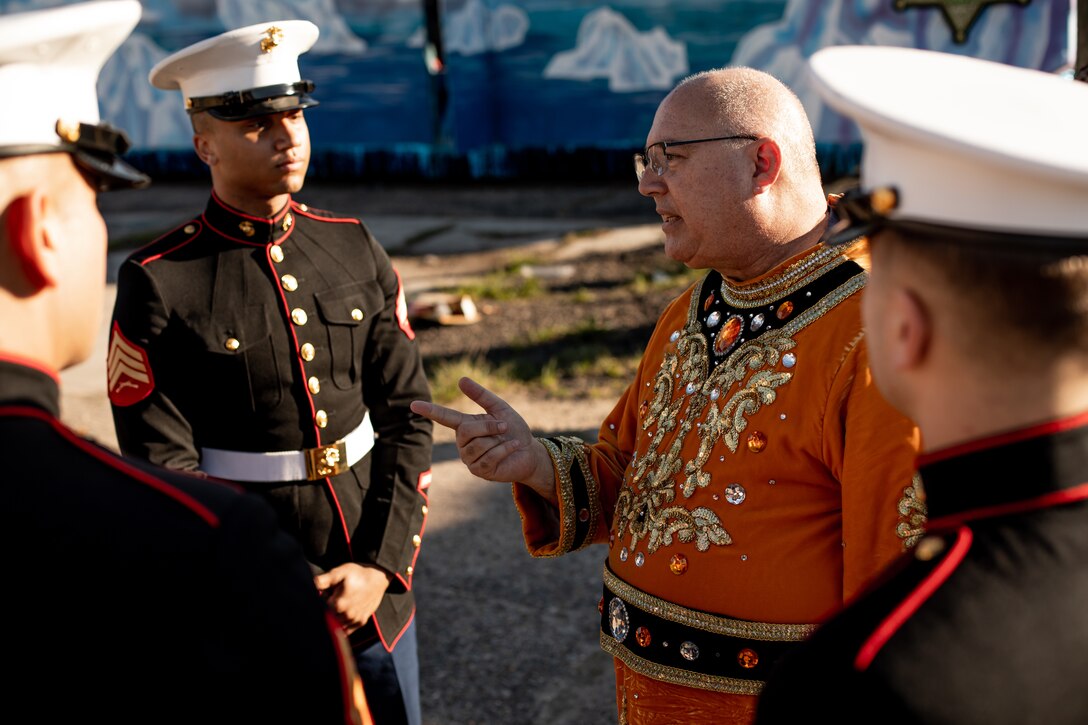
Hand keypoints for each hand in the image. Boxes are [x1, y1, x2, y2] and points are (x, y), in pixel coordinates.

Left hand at [314, 563, 390, 634]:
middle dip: (330, 606)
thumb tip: (311, 585)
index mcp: (338, 604)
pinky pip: (347, 630)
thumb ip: (324, 580)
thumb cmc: (359, 573)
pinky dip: (343, 624)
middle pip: (328, 615)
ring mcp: (354, 620)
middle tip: (339, 594)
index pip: (321, 606)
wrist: (379, 577)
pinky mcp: (361, 622)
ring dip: (337, 615)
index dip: (324, 597)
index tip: (331, 590)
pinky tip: (345, 612)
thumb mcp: (340, 572)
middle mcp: (347, 615)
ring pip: (337, 623)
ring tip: (345, 600)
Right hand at [410, 377, 555, 502]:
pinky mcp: (479, 471)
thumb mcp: (500, 409)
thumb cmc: (513, 430)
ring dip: (498, 439)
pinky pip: (488, 458)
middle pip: (466, 430)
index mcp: (465, 425)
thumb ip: (481, 395)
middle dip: (489, 426)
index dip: (429, 410)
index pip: (444, 417)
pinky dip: (504, 450)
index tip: (413, 404)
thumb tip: (461, 379)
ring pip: (478, 445)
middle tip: (504, 427)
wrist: (529, 451)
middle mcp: (463, 443)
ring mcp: (469, 458)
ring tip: (506, 440)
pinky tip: (512, 447)